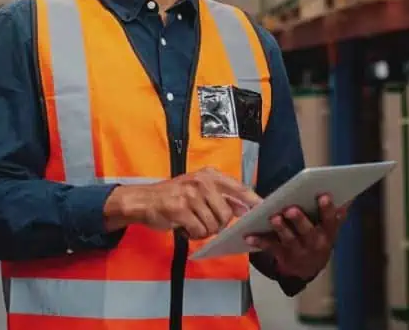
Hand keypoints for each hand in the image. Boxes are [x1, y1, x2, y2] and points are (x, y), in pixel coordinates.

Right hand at [104, 167, 262, 238]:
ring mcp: (190, 195)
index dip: (253, 200)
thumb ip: (220, 196)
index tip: (265, 208)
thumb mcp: (198, 189)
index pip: (238, 187)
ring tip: (192, 223)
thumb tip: (244, 207)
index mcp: (209, 175)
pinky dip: (194, 234)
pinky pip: (199, 231)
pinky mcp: (180, 209)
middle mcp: (201, 182)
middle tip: (205, 223)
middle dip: (219, 224)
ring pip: (213, 224)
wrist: (143, 200)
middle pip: (226, 213)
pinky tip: (184, 227)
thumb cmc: (172, 196)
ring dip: (204, 230)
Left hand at [244, 193, 347, 279]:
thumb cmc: (319, 239)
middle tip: (291, 209)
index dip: (328, 209)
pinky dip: (259, 241)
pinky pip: (270, 247)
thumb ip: (336, 214)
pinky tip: (249, 236)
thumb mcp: (330, 229)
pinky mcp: (282, 255)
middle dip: (300, 220)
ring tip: (274, 218)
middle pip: (308, 232)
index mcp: (328, 234)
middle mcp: (314, 244)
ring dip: (281, 229)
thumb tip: (348, 198)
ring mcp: (298, 251)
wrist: (309, 268)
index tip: (324, 196)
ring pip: (289, 240)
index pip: (330, 221)